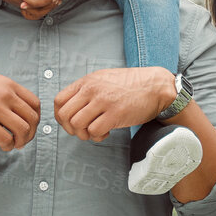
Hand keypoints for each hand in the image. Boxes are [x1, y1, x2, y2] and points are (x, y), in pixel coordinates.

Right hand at [0, 70, 39, 151]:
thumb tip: (15, 100)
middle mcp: (3, 95)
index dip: (34, 118)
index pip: (34, 103)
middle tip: (23, 139)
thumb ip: (2, 88)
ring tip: (14, 144)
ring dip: (22, 141)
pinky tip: (3, 146)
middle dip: (31, 132)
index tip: (28, 125)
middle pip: (32, 118)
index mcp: (6, 84)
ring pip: (23, 130)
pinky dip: (8, 146)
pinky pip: (7, 139)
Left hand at [53, 67, 171, 141]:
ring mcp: (103, 102)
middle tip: (81, 130)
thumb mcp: (103, 79)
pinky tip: (106, 132)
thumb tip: (70, 108)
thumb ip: (86, 91)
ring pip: (77, 125)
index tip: (69, 122)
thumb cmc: (131, 85)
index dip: (60, 116)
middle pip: (65, 115)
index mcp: (87, 81)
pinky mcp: (115, 114)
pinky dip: (97, 137)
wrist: (156, 86)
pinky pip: (94, 132)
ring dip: (84, 134)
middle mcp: (92, 90)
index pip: (59, 101)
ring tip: (95, 131)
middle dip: (70, 129)